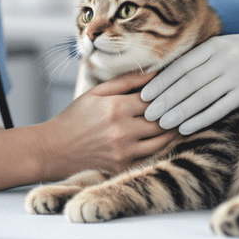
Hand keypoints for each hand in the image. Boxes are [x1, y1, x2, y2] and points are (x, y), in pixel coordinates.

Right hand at [34, 69, 175, 180]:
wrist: (54, 149)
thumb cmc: (74, 117)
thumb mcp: (96, 93)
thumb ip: (126, 82)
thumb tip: (153, 73)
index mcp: (116, 108)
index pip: (154, 98)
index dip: (167, 92)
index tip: (175, 89)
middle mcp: (123, 131)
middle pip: (162, 120)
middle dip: (173, 112)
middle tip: (183, 105)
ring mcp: (124, 151)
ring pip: (161, 140)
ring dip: (171, 131)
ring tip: (178, 121)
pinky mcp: (123, 166)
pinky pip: (150, 156)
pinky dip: (158, 147)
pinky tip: (161, 138)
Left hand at [140, 27, 238, 134]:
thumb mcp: (227, 46)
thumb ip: (202, 58)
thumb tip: (169, 73)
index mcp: (215, 45)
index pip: (181, 65)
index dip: (161, 81)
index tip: (143, 94)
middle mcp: (224, 59)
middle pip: (187, 82)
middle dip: (165, 98)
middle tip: (146, 112)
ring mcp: (237, 75)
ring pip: (201, 97)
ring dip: (178, 111)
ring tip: (161, 122)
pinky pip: (219, 108)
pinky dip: (200, 119)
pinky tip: (185, 128)